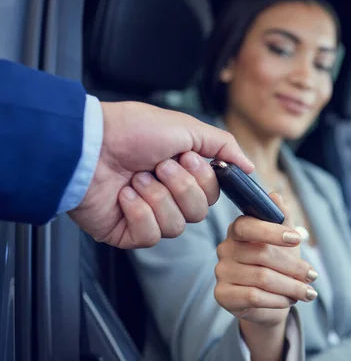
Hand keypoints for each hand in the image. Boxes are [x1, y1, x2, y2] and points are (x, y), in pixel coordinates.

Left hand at [67, 101, 253, 248]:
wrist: (89, 145)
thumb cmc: (132, 130)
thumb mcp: (187, 127)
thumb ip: (223, 146)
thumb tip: (249, 167)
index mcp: (182, 174)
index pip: (213, 194)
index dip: (202, 179)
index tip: (184, 157)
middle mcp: (168, 196)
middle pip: (199, 212)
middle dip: (179, 186)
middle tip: (158, 166)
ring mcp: (148, 216)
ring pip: (177, 227)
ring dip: (157, 197)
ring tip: (137, 179)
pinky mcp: (127, 233)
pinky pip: (151, 236)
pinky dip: (139, 212)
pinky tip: (125, 195)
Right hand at [214, 193, 318, 328]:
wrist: (269, 301)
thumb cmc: (278, 265)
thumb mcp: (285, 240)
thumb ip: (281, 217)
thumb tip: (275, 196)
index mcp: (239, 229)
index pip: (248, 226)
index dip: (272, 231)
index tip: (298, 239)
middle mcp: (226, 248)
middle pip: (262, 255)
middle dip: (293, 267)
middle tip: (313, 275)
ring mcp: (222, 272)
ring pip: (261, 278)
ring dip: (290, 286)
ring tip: (307, 292)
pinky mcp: (222, 295)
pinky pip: (253, 296)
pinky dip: (278, 299)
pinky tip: (290, 300)